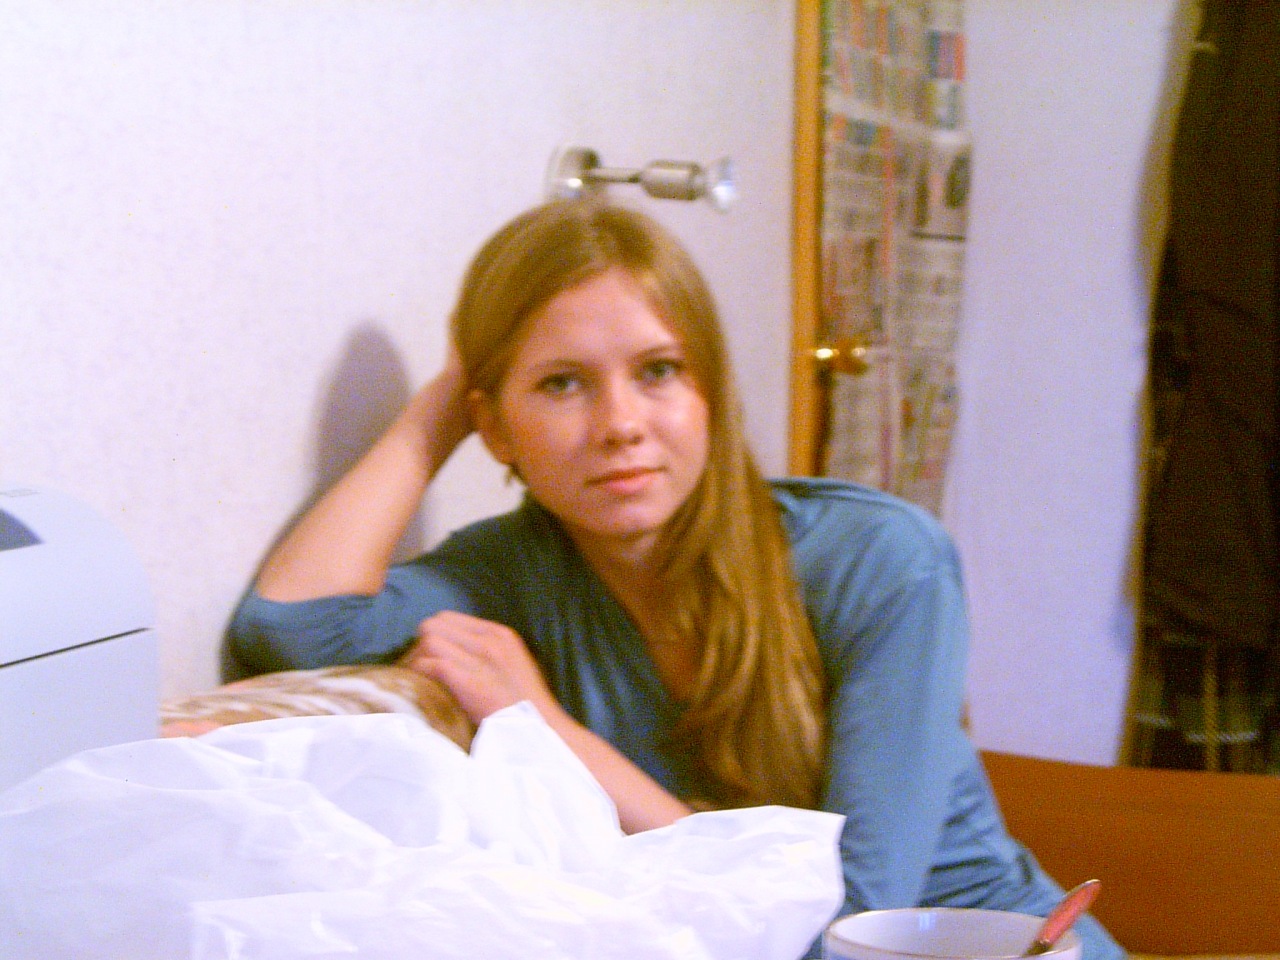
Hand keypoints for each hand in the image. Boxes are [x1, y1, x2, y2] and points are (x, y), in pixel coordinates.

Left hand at [400, 611, 558, 724]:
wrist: (538, 727)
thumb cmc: (525, 702)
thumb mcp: (512, 663)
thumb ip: (488, 651)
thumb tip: (455, 650)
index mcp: (499, 634)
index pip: (448, 617)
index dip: (434, 635)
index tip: (431, 654)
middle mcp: (489, 640)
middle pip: (434, 624)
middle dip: (421, 644)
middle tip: (421, 666)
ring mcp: (479, 659)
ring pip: (429, 641)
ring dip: (418, 659)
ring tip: (420, 677)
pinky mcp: (468, 680)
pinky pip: (431, 664)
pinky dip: (420, 673)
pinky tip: (422, 686)